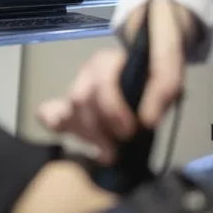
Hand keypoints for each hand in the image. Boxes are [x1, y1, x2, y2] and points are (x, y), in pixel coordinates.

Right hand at [37, 0, 199, 163]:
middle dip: (96, 131)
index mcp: (109, 61)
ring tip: (105, 151)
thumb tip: (148, 120)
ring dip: (85, 135)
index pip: (102, 83)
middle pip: (79, 99)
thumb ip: (160, 93)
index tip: (128, 133)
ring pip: (68, 111)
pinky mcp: (65, 102)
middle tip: (114, 152)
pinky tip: (73, 137)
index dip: (113, 109)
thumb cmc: (150, 80)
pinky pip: (48, 113)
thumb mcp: (164, 79)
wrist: (144, 71)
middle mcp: (87, 71)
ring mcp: (74, 86)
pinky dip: (57, 126)